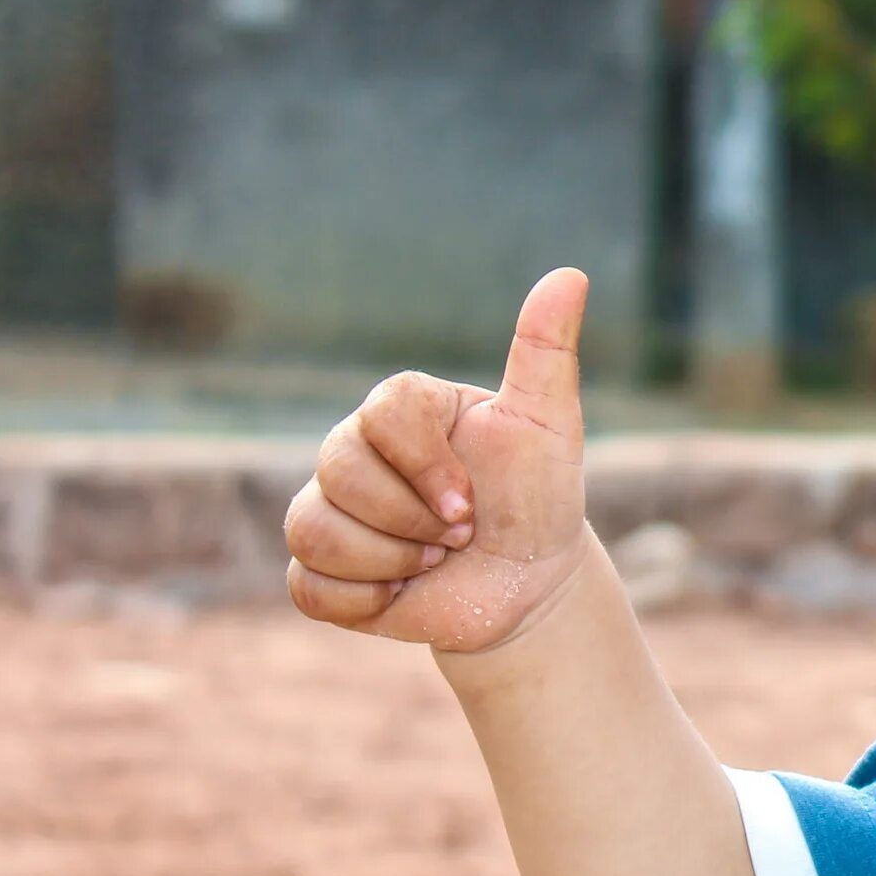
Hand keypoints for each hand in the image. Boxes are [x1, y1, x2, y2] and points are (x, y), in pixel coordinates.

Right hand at [284, 268, 595, 653]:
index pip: (381, 411)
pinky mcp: (321, 569)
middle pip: (338, 471)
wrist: (527, 582)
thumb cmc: (537, 496)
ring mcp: (332, 508)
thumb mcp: (551, 425)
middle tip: (460, 535)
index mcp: (404, 409)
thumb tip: (569, 275)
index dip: (424, 466)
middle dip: (412, 519)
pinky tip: (402, 593)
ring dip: (390, 561)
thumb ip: (546, 352)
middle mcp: (356, 450)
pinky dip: (363, 599)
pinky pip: (306, 585)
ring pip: (315, 529)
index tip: (470, 504)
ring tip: (434, 560)